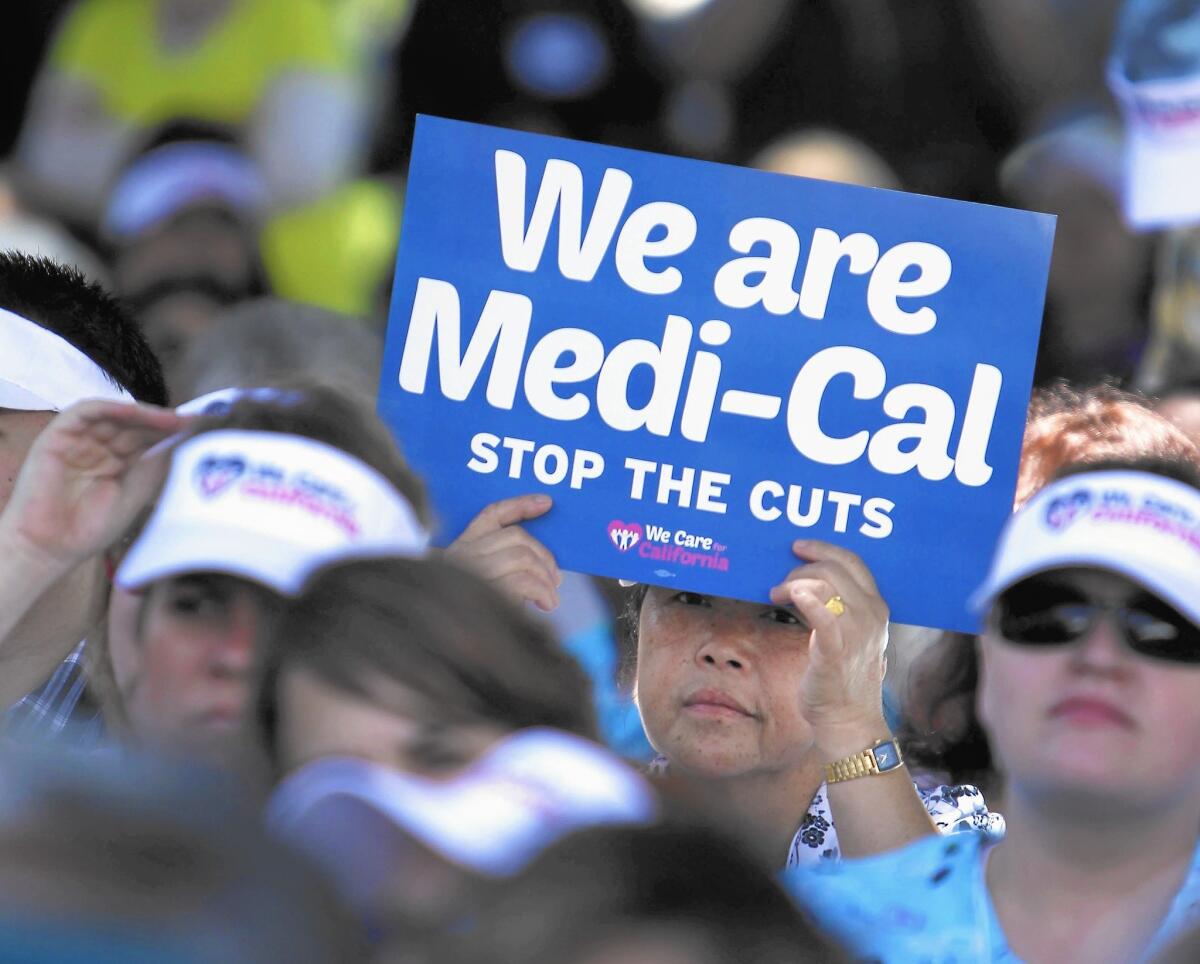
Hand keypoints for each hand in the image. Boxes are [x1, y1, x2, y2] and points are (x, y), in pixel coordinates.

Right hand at [0, 400, 186, 573]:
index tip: (205, 430)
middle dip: (166, 421)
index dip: (176, 432)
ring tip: (172, 420)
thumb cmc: (91, 528)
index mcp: (120, 461)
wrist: (50, 547)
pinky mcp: (57, 435)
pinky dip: (111, 408)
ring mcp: (80, 439)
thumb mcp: (137, 492)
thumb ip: (157, 464)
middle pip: (136, 423)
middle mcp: (101, 446)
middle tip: (195, 422)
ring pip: (115, 414)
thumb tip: (185, 439)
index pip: (150, 437)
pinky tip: (135, 412)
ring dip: (145, 414)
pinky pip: (85, 412)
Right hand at [444, 494, 560, 611]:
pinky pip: (524, 581)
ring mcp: (470, 570)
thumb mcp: (477, 584)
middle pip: (516, 537)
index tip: (547, 503)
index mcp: (461, 546)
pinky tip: (546, 604)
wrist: (435, 641)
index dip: (521, 504)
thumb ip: (500, 568)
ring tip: (550, 597)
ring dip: (545, 578)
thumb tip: (542, 566)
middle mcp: (462, 554)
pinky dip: (543, 592)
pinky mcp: (482, 590)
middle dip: (544, 556)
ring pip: (523, 557)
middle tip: (555, 579)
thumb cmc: (463, 615)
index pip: (492, 514)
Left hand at [768, 539, 889, 758]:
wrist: (848, 720)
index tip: (798, 547)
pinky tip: (792, 595)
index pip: (853, 562)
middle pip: (833, 569)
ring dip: (793, 583)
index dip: (824, 548)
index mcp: (876, 608)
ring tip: (776, 596)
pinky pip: (824, 619)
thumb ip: (836, 608)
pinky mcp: (835, 652)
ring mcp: (855, 634)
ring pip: (824, 585)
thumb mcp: (848, 635)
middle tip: (779, 585)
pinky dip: (808, 601)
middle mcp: (870, 616)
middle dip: (800, 569)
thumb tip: (803, 584)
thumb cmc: (842, 677)